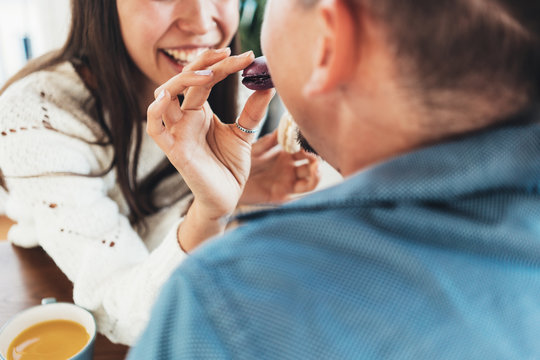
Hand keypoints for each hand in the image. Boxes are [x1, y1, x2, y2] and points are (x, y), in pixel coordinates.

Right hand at [146, 49, 274, 250]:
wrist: (227, 198)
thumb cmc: (230, 166)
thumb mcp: (244, 134)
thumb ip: (252, 110)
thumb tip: (267, 83)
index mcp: (200, 110)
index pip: (205, 78)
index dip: (223, 64)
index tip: (246, 55)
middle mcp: (185, 117)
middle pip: (184, 80)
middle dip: (205, 64)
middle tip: (229, 53)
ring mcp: (177, 132)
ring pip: (163, 96)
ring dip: (181, 80)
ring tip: (208, 74)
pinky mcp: (173, 150)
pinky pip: (154, 128)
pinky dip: (155, 111)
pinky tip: (166, 98)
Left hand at [240, 131, 319, 204]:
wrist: (223, 184)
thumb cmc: (236, 162)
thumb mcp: (254, 149)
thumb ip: (269, 141)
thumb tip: (284, 126)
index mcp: (283, 152)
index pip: (303, 144)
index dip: (309, 139)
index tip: (313, 131)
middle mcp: (289, 166)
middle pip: (311, 160)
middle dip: (316, 154)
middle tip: (316, 147)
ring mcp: (287, 180)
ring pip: (311, 175)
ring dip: (318, 169)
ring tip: (316, 162)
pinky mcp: (282, 193)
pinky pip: (303, 189)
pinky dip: (312, 181)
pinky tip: (313, 172)